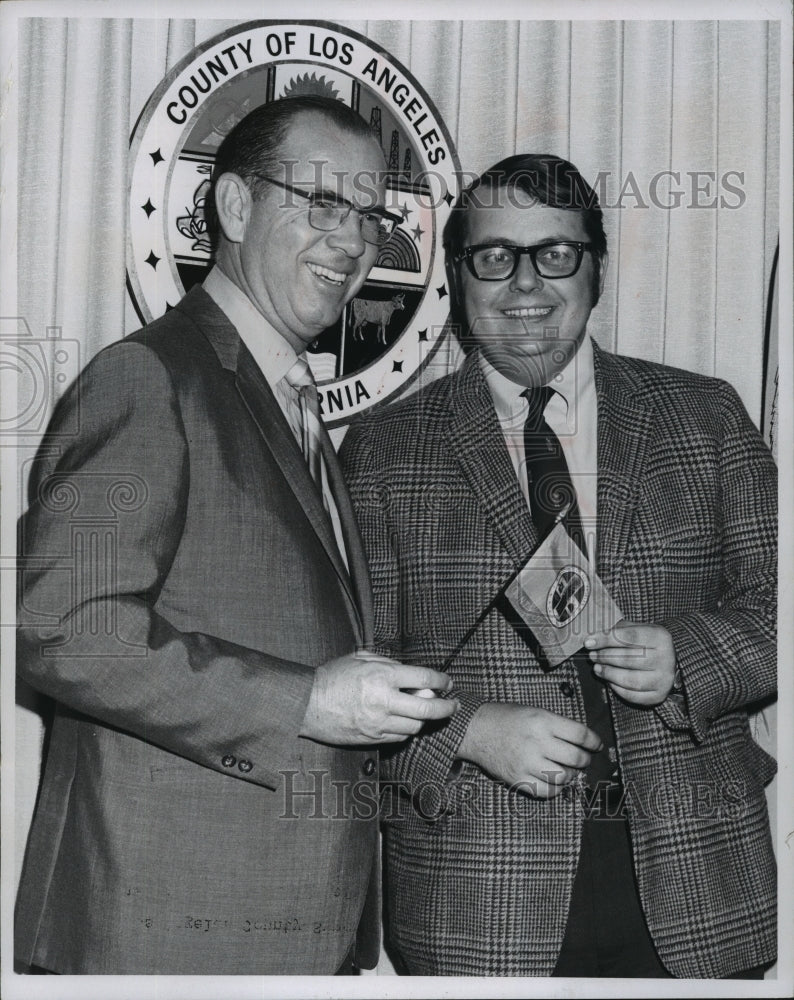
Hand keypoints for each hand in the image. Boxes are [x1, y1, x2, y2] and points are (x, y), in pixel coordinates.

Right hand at [300, 651, 457, 744]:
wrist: (307, 704)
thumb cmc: (332, 677)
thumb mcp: (360, 658)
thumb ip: (388, 663)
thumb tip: (412, 674)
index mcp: (381, 676)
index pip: (425, 679)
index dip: (442, 681)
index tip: (448, 682)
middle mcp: (383, 700)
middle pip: (428, 708)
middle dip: (447, 707)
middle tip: (453, 705)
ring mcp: (378, 723)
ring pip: (416, 725)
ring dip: (424, 718)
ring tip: (422, 710)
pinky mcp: (372, 739)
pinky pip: (400, 737)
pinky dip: (407, 729)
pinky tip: (404, 720)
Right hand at [456, 703, 601, 798]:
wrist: (476, 729)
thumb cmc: (506, 718)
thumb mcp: (534, 711)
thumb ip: (557, 725)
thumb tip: (582, 742)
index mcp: (543, 721)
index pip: (580, 735)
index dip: (594, 742)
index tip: (596, 745)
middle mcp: (537, 742)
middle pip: (576, 758)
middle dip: (585, 760)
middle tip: (583, 759)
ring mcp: (527, 762)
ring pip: (564, 777)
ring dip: (572, 775)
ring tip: (568, 770)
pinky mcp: (518, 779)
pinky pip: (547, 791)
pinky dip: (556, 788)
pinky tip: (555, 781)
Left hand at [585, 621, 676, 705]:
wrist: (667, 662)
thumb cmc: (645, 643)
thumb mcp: (636, 629)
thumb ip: (617, 630)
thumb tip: (593, 638)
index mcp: (660, 637)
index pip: (629, 636)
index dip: (606, 639)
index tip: (588, 642)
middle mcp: (666, 658)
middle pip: (629, 658)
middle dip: (605, 657)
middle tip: (592, 655)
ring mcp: (664, 679)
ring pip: (630, 679)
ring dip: (608, 673)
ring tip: (597, 667)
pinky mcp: (658, 695)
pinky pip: (632, 695)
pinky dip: (617, 688)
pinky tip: (609, 680)